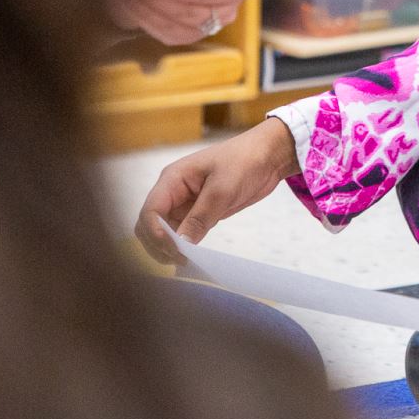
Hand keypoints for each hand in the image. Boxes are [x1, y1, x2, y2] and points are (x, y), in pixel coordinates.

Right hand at [134, 118, 300, 263]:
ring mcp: (185, 203)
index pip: (150, 211)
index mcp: (173, 179)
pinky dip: (185, 245)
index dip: (156, 233)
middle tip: (180, 260)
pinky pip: (184, 232)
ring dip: (170, 247)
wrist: (268, 156)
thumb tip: (181, 244)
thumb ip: (201, 217)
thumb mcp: (223, 189)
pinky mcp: (199, 213)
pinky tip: (194, 258)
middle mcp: (173, 192)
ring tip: (186, 262)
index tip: (174, 250)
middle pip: (151, 223)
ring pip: (165, 231)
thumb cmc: (244, 162)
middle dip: (159, 243)